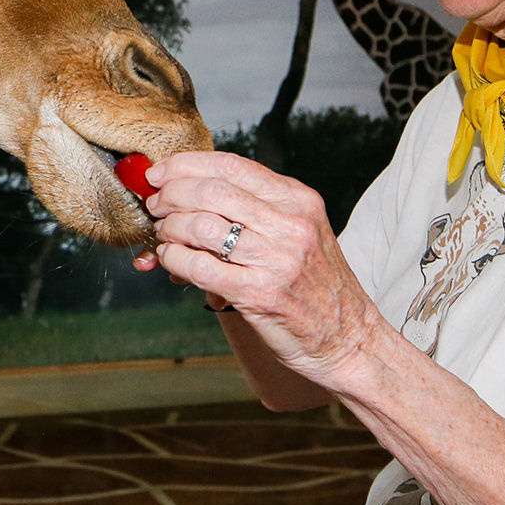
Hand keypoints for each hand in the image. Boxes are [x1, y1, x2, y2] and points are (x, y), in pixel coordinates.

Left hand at [139, 150, 383, 387]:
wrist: (349, 339)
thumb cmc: (315, 285)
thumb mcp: (298, 232)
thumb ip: (253, 209)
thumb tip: (189, 191)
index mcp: (298, 200)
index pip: (232, 166)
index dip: (186, 165)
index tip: (160, 172)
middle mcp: (290, 225)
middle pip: (210, 191)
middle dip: (170, 195)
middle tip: (155, 206)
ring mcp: (276, 259)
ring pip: (199, 226)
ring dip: (169, 229)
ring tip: (165, 237)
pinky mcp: (259, 294)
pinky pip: (198, 266)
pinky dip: (173, 259)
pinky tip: (171, 261)